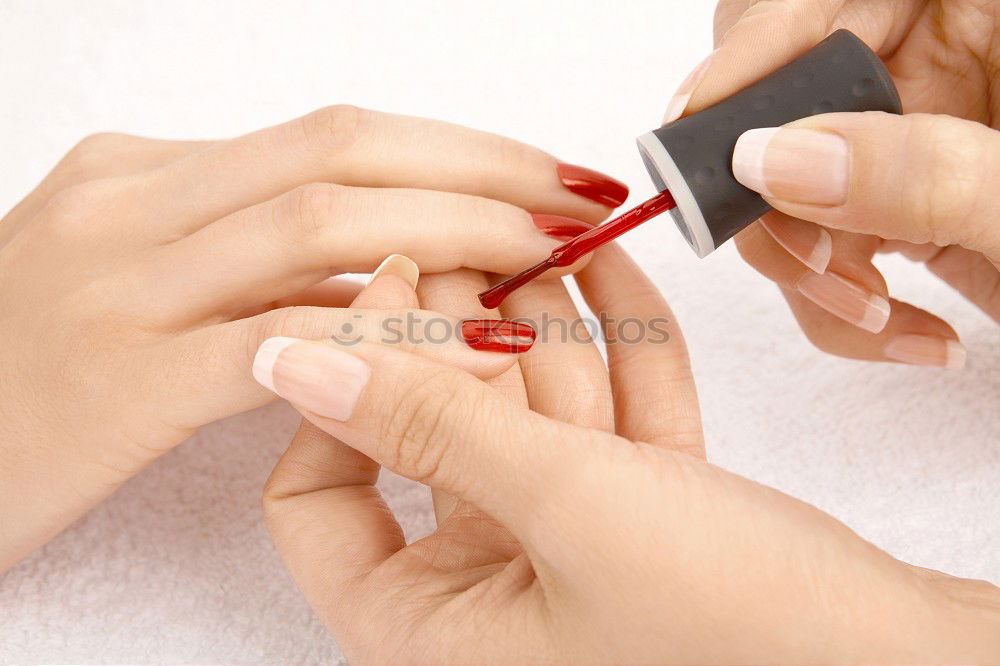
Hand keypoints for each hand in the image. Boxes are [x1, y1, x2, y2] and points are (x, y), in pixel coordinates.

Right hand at [0, 106, 625, 570]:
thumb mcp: (126, 276)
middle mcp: (131, 206)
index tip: (543, 171)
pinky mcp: (120, 383)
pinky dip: (391, 336)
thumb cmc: (24, 375)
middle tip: (578, 197)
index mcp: (140, 173)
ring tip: (550, 259)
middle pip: (342, 156)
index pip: (331, 134)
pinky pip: (284, 342)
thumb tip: (372, 242)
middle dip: (479, 170)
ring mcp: (121, 286)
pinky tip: (476, 350)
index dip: (456, 145)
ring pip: (320, 227)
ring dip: (455, 234)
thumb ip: (232, 248)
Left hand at [260, 248, 999, 662]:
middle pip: (431, 439)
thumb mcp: (567, 505)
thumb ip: (426, 425)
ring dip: (543, 328)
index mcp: (430, 631)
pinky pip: (599, 424)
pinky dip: (610, 354)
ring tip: (550, 238)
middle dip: (468, 338)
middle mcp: (483, 599)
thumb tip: (290, 362)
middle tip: (487, 244)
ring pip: (522, 420)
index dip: (346, 392)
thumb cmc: (739, 623)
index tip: (398, 300)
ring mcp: (558, 554)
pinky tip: (607, 272)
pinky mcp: (630, 520)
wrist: (905, 660)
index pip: (315, 496)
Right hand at [664, 0, 999, 367]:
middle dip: (776, 177)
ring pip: (787, 173)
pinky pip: (821, 237)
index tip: (700, 126)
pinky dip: (834, 299)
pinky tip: (900, 333)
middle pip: (792, 81)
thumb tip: (771, 157)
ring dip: (802, 259)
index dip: (758, 48)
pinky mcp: (902, 203)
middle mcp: (945, 56)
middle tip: (799, 244)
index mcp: (991, 9)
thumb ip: (920, 173)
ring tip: (869, 313)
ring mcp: (917, 130)